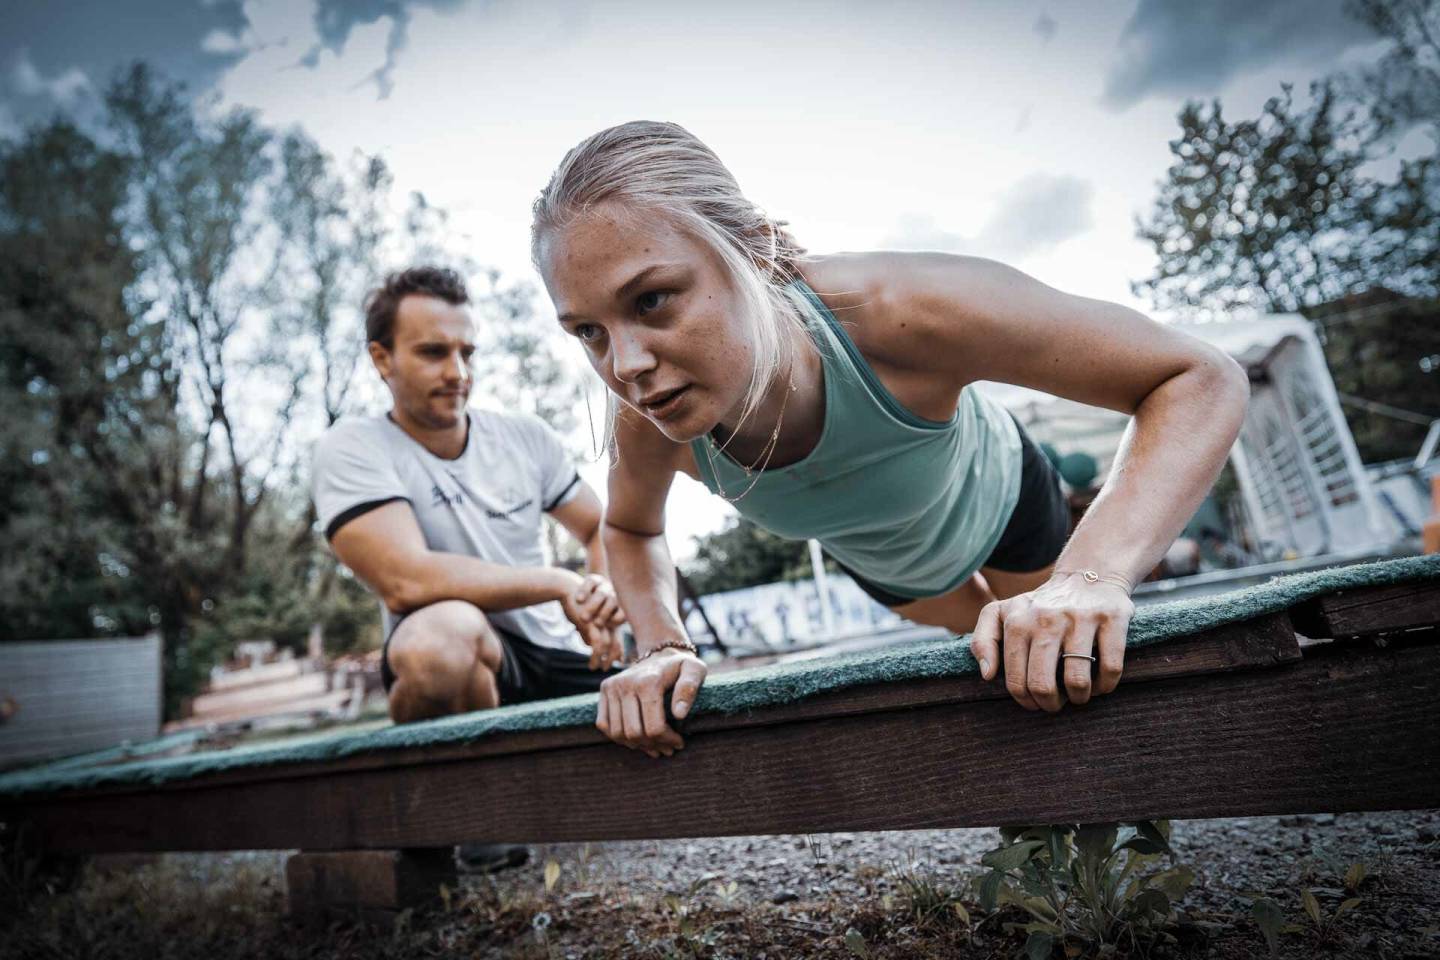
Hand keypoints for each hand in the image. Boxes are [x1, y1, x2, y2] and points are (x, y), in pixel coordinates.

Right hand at [559, 573, 625, 670]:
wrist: (568, 590)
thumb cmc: (575, 604)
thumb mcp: (583, 620)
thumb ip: (588, 631)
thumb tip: (589, 645)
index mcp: (608, 619)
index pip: (617, 638)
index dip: (618, 651)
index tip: (615, 662)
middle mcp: (608, 620)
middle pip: (616, 643)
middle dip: (612, 658)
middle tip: (605, 668)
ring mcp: (602, 622)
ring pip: (608, 645)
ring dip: (602, 660)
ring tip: (594, 667)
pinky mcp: (592, 624)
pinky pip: (598, 644)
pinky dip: (597, 657)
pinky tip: (592, 663)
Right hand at [595, 647, 707, 757]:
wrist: (660, 654)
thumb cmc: (680, 667)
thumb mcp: (695, 670)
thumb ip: (689, 689)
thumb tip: (679, 714)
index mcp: (649, 682)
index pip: (654, 727)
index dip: (667, 740)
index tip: (679, 742)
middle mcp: (626, 683)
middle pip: (634, 733)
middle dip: (653, 745)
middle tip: (667, 747)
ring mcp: (612, 686)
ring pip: (618, 733)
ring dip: (636, 745)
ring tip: (653, 746)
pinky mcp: (605, 689)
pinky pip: (604, 724)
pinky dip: (618, 737)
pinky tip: (636, 738)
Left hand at [968, 573, 1133, 712]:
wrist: (1087, 575)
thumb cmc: (1040, 606)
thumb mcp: (1001, 613)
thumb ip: (983, 640)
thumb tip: (987, 675)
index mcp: (1018, 622)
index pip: (1016, 680)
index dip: (1026, 701)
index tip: (1035, 701)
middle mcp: (1047, 619)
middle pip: (1043, 684)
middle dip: (1049, 704)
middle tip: (1056, 703)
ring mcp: (1080, 618)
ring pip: (1077, 680)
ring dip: (1079, 697)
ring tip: (1078, 694)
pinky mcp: (1112, 618)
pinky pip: (1110, 667)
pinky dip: (1106, 685)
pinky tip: (1100, 683)